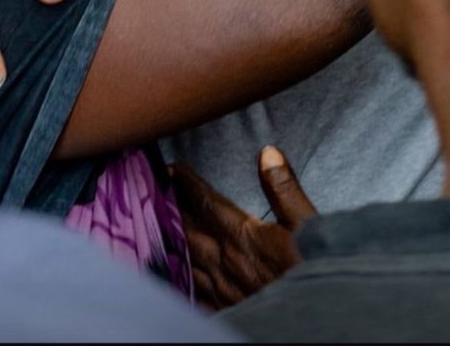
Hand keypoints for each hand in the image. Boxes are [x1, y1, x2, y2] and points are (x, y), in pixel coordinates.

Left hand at [170, 146, 315, 310]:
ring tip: (159, 226)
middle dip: (171, 207)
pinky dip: (182, 278)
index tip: (170, 169)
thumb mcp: (308, 225)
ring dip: (173, 240)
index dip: (186, 183)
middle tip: (154, 191)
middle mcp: (225, 261)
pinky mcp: (226, 311)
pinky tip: (175, 274)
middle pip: (188, 228)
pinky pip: (194, 292)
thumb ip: (284, 189)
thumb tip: (267, 153)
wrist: (320, 321)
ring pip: (186, 259)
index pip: (206, 202)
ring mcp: (222, 289)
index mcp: (242, 236)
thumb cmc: (315, 273)